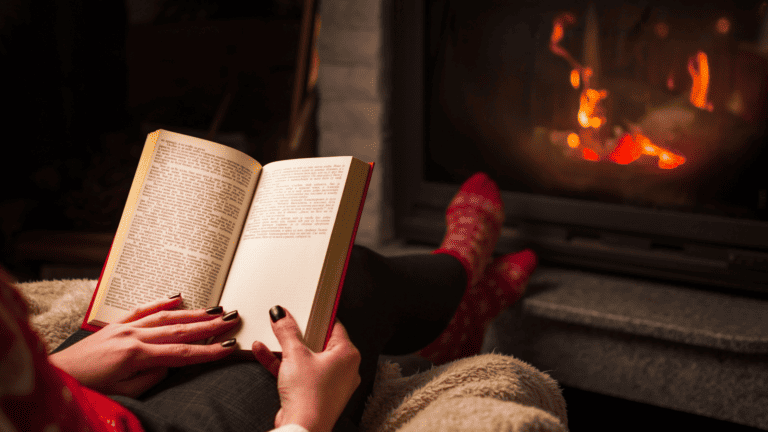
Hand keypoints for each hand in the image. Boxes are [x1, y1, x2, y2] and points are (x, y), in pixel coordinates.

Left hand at [49, 295, 239, 396]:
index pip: (181, 353)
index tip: (229, 346)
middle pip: (179, 330)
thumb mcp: (122, 391)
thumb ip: (150, 377)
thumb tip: (169, 363)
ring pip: (165, 317)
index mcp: (136, 355)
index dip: (208, 351)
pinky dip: (161, 302)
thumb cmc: (87, 389)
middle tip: (231, 319)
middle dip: (208, 325)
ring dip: (193, 313)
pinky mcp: (115, 325)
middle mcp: (132, 336)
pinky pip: (142, 309)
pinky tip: (178, 297)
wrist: (55, 377)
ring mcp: (123, 327)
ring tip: (215, 310)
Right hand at [251, 307, 360, 431]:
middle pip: (319, 341)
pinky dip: (284, 364)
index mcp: (348, 354)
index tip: (306, 308)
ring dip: (286, 348)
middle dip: (299, 333)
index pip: (334, 325)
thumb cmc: (310, 396)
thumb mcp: (294, 355)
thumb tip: (282, 315)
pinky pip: (300, 373)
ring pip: (307, 358)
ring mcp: (330, 383)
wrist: (302, 427)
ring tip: (272, 335)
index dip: (318, 316)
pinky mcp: (315, 394)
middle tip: (287, 321)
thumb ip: (287, 332)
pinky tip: (264, 352)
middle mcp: (343, 368)